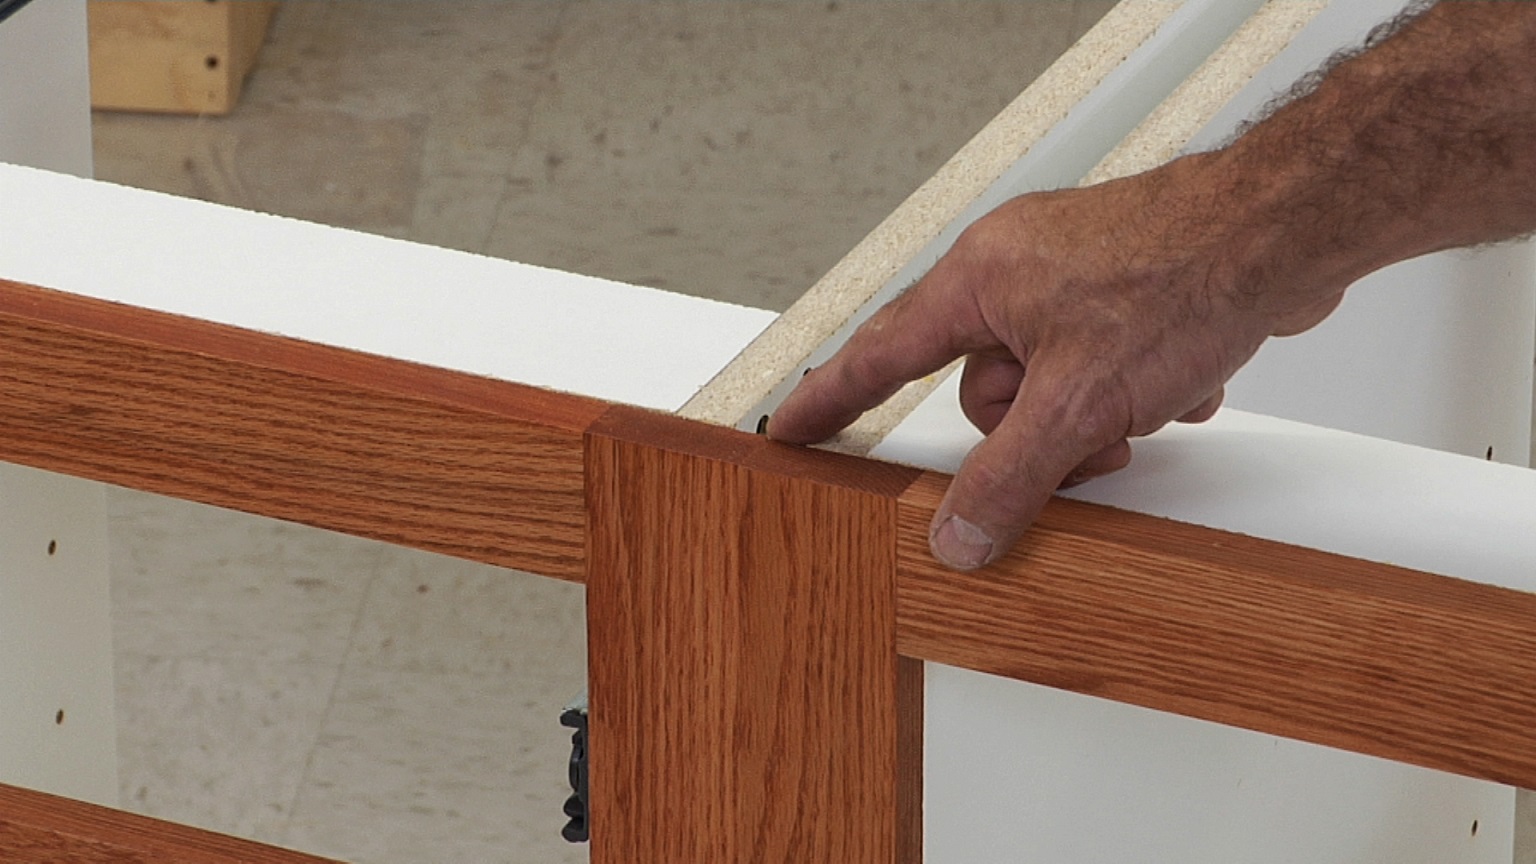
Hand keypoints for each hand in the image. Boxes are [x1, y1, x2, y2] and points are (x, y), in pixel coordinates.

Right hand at [768, 154, 1342, 569]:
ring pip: (1047, 390)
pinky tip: (1176, 380)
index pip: (880, 355)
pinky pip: (1096, 371)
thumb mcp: (1079, 401)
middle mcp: (1013, 275)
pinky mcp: (1118, 296)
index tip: (793, 429)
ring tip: (1147, 403)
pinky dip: (1132, 391)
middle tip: (1086, 439)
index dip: (831, 400)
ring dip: (1097, 418)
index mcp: (978, 282)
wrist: (1283, 230)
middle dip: (1037, 432)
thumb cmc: (1182, 274)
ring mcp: (1068, 284)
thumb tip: (958, 533)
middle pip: (983, 393)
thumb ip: (1008, 476)